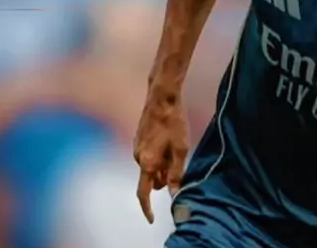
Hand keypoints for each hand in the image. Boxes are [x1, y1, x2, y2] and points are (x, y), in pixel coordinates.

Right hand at [133, 100, 187, 223]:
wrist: (162, 97)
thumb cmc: (174, 122)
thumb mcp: (181, 149)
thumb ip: (176, 172)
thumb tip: (173, 193)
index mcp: (147, 162)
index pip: (143, 193)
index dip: (147, 208)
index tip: (152, 219)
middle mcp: (137, 157)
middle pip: (151, 179)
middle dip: (163, 178)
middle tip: (179, 162)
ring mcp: (136, 147)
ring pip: (151, 166)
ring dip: (162, 164)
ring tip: (176, 146)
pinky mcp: (138, 139)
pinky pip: (148, 155)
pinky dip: (159, 155)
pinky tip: (169, 139)